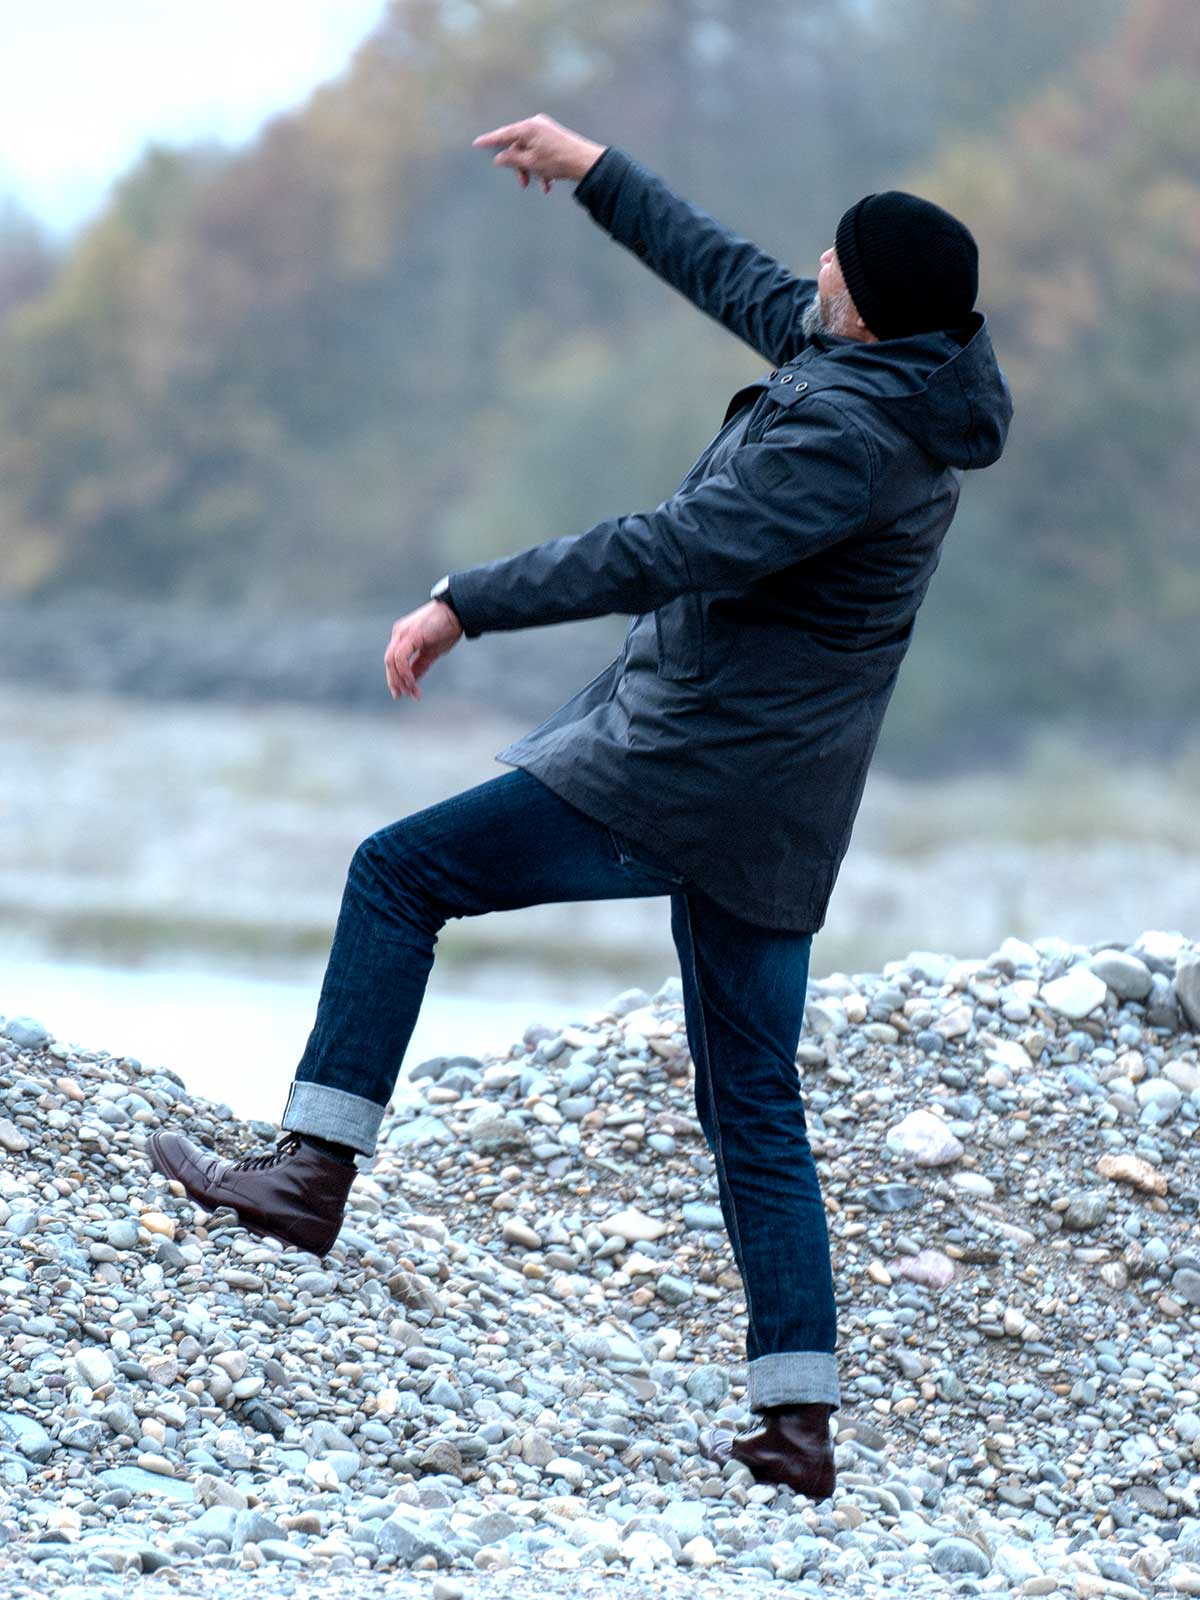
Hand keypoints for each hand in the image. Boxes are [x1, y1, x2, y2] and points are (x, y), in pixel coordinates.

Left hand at [384, 600, 462, 700]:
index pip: (393, 660)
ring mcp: (402, 633)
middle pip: (389, 662)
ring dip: (399, 679)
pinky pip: (400, 658)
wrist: (456, 612)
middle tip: (400, 695)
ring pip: (391, 661)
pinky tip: (412, 682)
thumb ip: (420, 665)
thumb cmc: (447, 629)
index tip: (403, 692)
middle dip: (394, 681)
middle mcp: (398, 634)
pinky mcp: (409, 636)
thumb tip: (412, 680)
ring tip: (409, 692)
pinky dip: (404, 673)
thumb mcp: (431, 652)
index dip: (396, 678)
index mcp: (402, 636)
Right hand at [472, 113, 605, 193]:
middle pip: (518, 146)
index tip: (477, 144)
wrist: (586, 163)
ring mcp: (546, 131)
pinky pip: (541, 153)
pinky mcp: (554, 138)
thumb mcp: (531, 163)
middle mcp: (536, 125)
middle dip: (520, 167)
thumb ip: (512, 160)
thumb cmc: (559, 161)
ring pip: (530, 152)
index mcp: (528, 127)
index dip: (489, 141)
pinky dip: (542, 168)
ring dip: (532, 171)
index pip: (503, 134)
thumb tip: (499, 158)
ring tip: (540, 185)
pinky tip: (548, 184)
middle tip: (523, 183)